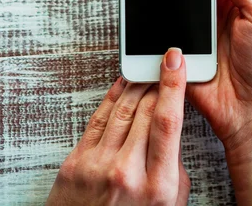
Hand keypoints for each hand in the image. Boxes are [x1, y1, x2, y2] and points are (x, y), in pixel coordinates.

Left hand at [47, 48, 190, 205]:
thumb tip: (168, 128)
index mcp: (159, 186)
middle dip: (155, 80)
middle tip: (161, 62)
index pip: (167, 120)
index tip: (176, 62)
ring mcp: (98, 166)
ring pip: (121, 108)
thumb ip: (172, 166)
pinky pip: (98, 119)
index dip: (173, 84)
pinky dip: (111, 98)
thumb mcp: (170, 205)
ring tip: (144, 71)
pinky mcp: (75, 163)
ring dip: (134, 85)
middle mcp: (127, 172)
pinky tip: (121, 87)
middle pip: (144, 108)